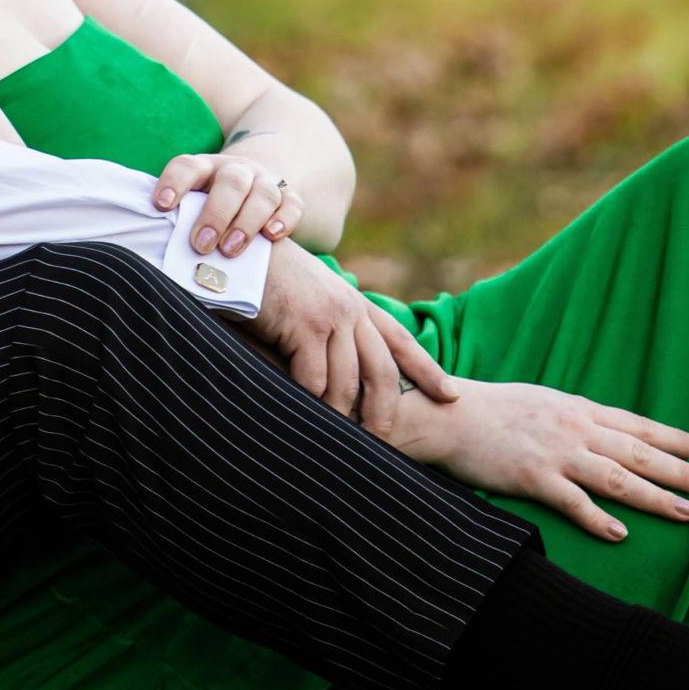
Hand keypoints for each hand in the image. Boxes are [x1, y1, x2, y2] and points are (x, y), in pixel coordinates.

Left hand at [154, 144, 303, 259]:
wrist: (252, 183)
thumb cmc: (209, 204)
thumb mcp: (193, 203)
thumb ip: (179, 219)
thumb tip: (158, 254)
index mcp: (205, 167)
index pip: (187, 166)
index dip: (174, 183)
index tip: (161, 206)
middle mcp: (236, 169)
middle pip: (231, 182)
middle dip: (215, 214)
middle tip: (200, 245)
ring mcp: (265, 181)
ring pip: (263, 194)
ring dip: (246, 222)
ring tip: (230, 251)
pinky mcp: (290, 198)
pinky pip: (292, 205)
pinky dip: (284, 220)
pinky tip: (272, 236)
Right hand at [250, 240, 458, 437]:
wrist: (237, 248)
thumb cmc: (264, 273)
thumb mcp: (307, 293)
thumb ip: (326, 323)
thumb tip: (332, 363)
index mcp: (354, 300)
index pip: (400, 339)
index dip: (427, 369)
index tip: (451, 395)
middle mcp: (349, 308)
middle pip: (382, 370)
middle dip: (385, 410)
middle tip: (384, 441)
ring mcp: (329, 316)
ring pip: (347, 382)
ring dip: (342, 414)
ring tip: (340, 441)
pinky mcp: (303, 325)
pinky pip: (314, 378)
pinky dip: (310, 400)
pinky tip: (304, 414)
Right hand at [391, 377, 688, 540]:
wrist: (442, 413)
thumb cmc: (485, 408)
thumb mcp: (537, 402)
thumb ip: (570, 417)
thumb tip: (600, 431)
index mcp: (573, 408)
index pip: (635, 425)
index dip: (673, 438)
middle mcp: (572, 427)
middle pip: (638, 452)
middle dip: (681, 470)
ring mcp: (554, 452)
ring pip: (617, 478)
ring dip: (657, 497)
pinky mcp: (532, 476)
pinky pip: (574, 502)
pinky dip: (600, 519)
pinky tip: (621, 534)